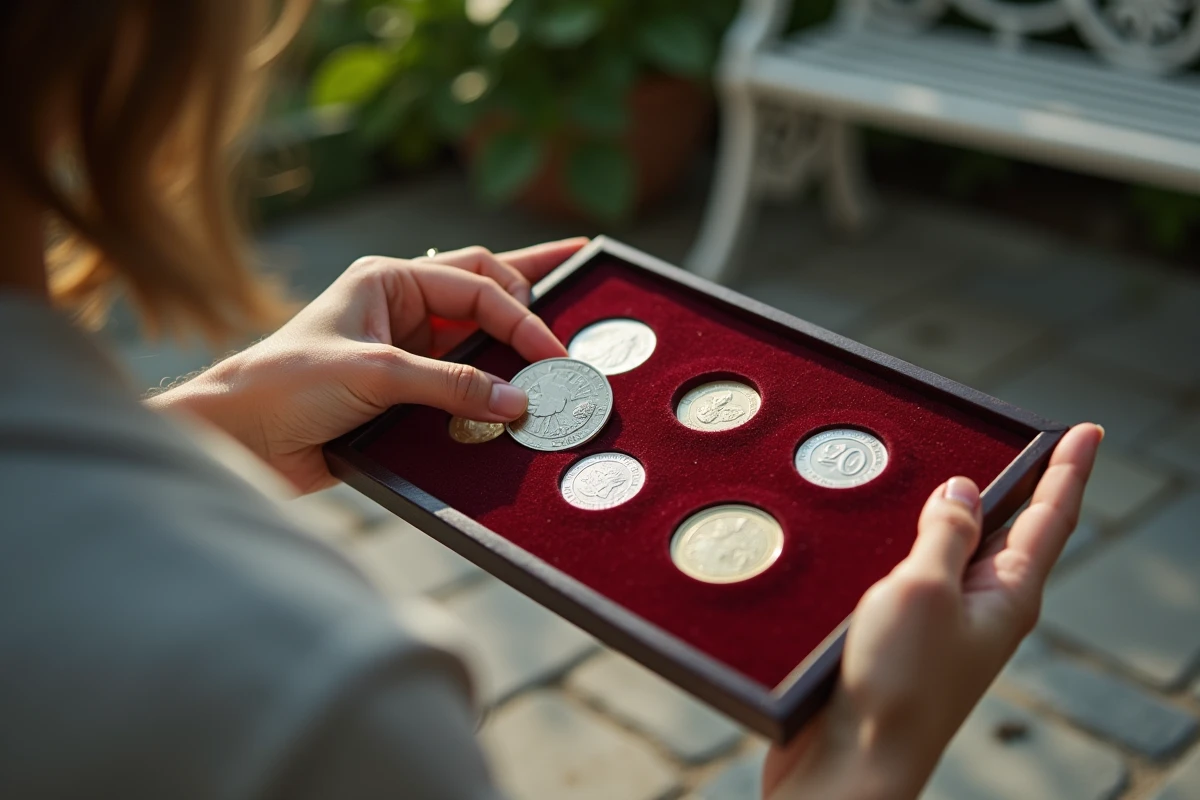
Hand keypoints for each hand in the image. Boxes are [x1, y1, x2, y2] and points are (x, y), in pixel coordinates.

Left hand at [147, 239, 587, 492]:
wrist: (240, 439)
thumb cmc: (285, 385)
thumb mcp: (374, 374)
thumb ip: (449, 384)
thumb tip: (515, 401)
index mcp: (389, 280)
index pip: (477, 284)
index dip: (521, 316)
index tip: (551, 354)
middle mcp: (402, 307)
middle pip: (486, 288)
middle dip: (532, 290)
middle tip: (584, 280)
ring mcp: (406, 350)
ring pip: (478, 336)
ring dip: (516, 340)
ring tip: (566, 331)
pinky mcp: (404, 392)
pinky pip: (463, 382)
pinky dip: (492, 387)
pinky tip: (521, 391)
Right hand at [762, 423, 1103, 799]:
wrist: (850, 761)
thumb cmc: (897, 684)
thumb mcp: (925, 588)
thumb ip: (945, 533)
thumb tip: (962, 489)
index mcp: (1006, 596)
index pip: (1050, 518)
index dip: (1068, 469)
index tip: (1087, 430)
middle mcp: (981, 609)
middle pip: (1009, 531)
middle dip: (1016, 482)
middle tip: (1020, 437)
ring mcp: (941, 626)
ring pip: (954, 551)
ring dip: (951, 511)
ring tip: (945, 471)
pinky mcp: (899, 638)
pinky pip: (912, 575)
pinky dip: (906, 543)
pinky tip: (882, 532)